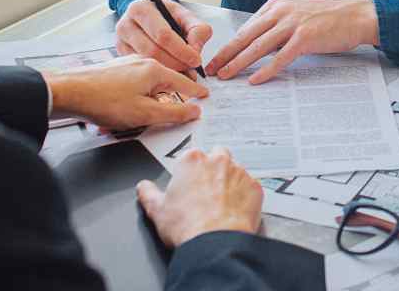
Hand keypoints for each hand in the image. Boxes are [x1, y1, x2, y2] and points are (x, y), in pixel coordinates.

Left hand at [43, 55, 206, 129]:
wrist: (68, 92)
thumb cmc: (104, 101)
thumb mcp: (145, 114)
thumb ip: (173, 114)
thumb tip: (195, 111)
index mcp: (155, 70)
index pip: (184, 82)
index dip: (196, 92)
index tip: (205, 96)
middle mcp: (143, 63)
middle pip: (166, 83)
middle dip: (169, 100)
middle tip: (174, 114)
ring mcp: (127, 65)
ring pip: (147, 85)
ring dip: (148, 102)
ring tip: (139, 119)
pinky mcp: (113, 71)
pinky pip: (133, 86)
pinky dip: (134, 99)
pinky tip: (122, 112)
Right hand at [115, 0, 212, 73]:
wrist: (151, 15)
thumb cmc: (168, 16)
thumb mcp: (186, 16)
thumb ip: (197, 29)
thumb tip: (195, 50)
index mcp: (141, 9)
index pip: (162, 34)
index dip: (181, 50)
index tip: (196, 60)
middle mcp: (125, 24)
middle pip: (152, 51)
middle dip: (175, 63)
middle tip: (191, 70)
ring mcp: (120, 41)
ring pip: (146, 62)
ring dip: (168, 70)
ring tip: (183, 72)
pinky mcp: (121, 54)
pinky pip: (140, 68)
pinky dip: (157, 73)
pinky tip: (170, 73)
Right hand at [136, 147, 262, 246]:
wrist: (215, 242)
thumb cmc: (187, 226)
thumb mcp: (157, 210)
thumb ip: (148, 193)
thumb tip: (143, 187)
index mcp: (192, 160)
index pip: (192, 156)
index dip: (190, 171)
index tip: (190, 183)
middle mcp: (218, 160)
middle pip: (217, 155)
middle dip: (213, 168)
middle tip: (207, 190)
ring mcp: (239, 172)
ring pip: (236, 170)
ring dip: (230, 181)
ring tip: (221, 203)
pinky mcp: (255, 187)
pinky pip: (250, 187)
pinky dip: (244, 195)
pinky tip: (235, 209)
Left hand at [205, 0, 378, 83]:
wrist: (357, 15)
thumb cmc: (330, 17)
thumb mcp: (298, 13)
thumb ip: (278, 25)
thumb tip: (259, 46)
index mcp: (277, 4)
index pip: (246, 27)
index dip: (229, 44)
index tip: (216, 58)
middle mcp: (281, 11)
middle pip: (246, 36)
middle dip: (225, 54)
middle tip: (210, 69)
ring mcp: (293, 24)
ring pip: (257, 47)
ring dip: (238, 63)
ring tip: (225, 76)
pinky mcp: (305, 38)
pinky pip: (280, 58)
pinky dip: (266, 70)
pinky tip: (255, 79)